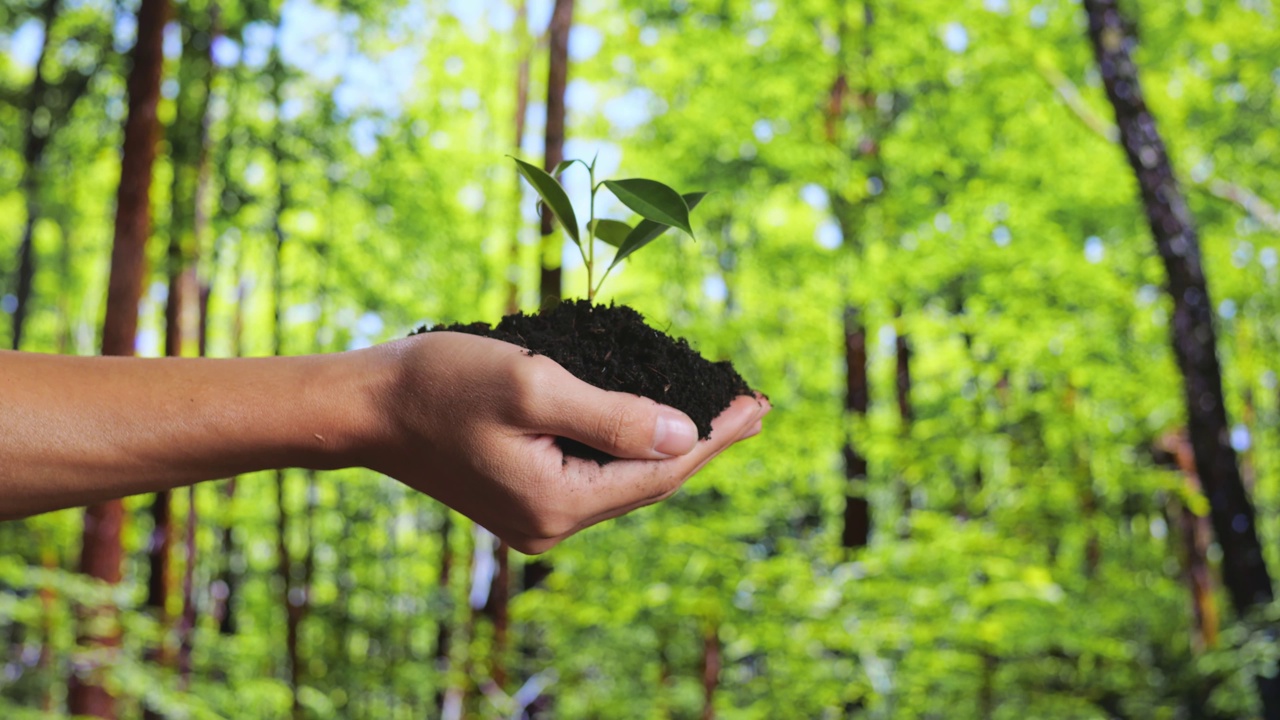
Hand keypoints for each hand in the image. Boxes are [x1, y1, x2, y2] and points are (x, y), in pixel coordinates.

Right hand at [359, 332, 768, 553]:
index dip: (715, 436)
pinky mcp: (521, 498)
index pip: (662, 470)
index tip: (757, 403)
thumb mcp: (535, 388)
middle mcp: (552, 523)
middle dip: (703, 443)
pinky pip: (594, 475)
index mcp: (559, 502)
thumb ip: (614, 415)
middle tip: (752, 408)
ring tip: (717, 415)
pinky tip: (651, 425)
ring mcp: (535, 517)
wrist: (368, 407)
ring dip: (669, 444)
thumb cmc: (442, 385)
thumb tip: (685, 435)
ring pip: (623, 481)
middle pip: (649, 482)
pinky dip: (628, 447)